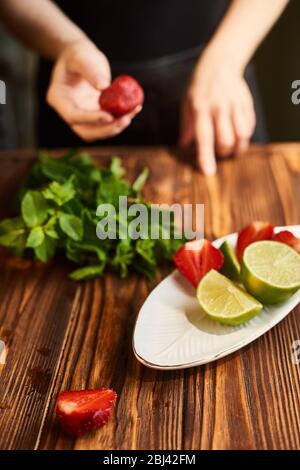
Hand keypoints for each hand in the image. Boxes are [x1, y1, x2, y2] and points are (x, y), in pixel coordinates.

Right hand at [47, 40, 140, 140]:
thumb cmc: (78, 55)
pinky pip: (107, 123)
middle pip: (86, 131)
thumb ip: (90, 70)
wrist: (82, 58)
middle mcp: (68, 112)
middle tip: (126, 120)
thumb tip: (103, 87)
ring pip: (98, 132)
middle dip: (106, 130)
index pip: (72, 115)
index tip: (109, 116)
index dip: (91, 119)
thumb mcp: (82, 57)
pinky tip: (134, 109)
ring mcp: (82, 117)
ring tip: (132, 113)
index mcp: (58, 98)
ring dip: (116, 127)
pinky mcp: (95, 116)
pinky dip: (120, 119)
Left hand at [180, 51, 255, 174]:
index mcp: (200, 109)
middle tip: (219, 153)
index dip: (206, 157)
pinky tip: (239, 134)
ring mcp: (234, 105)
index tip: (209, 172)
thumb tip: (183, 146)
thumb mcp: (186, 103)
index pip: (204, 138)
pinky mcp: (246, 104)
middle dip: (223, 153)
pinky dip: (244, 136)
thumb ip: (186, 127)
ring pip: (241, 136)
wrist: (220, 63)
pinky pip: (249, 127)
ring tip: (233, 149)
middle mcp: (219, 108)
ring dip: (237, 148)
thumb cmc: (199, 86)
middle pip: (225, 140)